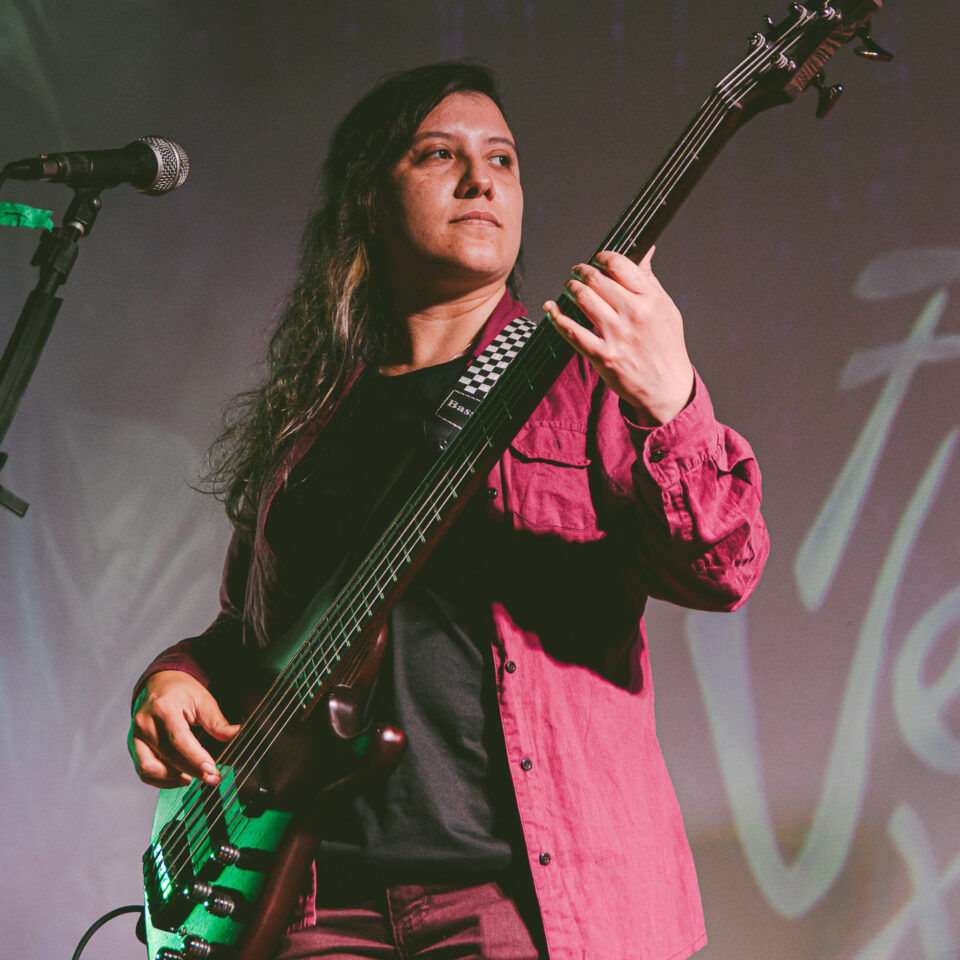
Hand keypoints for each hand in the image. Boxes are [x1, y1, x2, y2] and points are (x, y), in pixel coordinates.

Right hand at [128, 670, 239, 788]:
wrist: (158, 683)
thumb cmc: (181, 691)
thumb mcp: (203, 700)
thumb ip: (218, 722)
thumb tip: (236, 735)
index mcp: (164, 707)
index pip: (179, 738)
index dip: (195, 757)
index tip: (211, 769)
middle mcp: (145, 723)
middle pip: (167, 755)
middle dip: (192, 771)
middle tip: (213, 777)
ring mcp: (135, 735)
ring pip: (150, 768)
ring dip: (173, 779)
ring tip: (194, 777)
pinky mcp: (133, 746)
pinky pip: (143, 771)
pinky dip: (160, 780)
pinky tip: (179, 778)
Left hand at [543, 247, 693, 425]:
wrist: (666, 387)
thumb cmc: (666, 346)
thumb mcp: (666, 309)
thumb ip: (650, 280)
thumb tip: (646, 250)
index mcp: (650, 299)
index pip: (619, 265)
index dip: (601, 257)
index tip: (596, 259)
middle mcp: (633, 314)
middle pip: (596, 279)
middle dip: (581, 271)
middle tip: (577, 272)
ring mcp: (616, 335)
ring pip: (582, 299)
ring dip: (570, 289)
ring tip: (570, 288)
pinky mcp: (602, 355)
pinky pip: (571, 331)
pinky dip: (556, 316)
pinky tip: (550, 308)